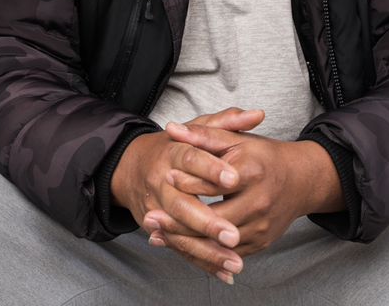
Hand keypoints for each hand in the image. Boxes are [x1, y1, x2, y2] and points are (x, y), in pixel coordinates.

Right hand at [110, 108, 263, 281]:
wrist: (130, 167)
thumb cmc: (172, 147)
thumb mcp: (196, 129)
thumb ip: (226, 121)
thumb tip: (258, 115)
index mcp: (171, 153)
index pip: (190, 159)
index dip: (210, 169)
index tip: (233, 178)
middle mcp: (160, 182)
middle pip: (181, 205)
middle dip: (208, 222)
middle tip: (234, 235)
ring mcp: (155, 208)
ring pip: (180, 233)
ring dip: (207, 250)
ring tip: (234, 261)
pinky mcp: (157, 228)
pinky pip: (180, 248)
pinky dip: (202, 262)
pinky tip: (225, 273)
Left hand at [148, 122, 341, 257]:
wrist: (301, 181)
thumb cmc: (264, 157)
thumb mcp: (236, 140)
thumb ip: (203, 134)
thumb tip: (171, 128)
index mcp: (253, 173)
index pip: (215, 182)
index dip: (188, 181)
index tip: (165, 178)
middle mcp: (259, 203)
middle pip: (214, 219)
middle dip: (180, 222)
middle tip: (151, 217)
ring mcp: (260, 226)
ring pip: (218, 243)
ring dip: (185, 241)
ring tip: (156, 234)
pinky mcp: (259, 243)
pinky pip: (225, 254)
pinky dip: (200, 252)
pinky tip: (177, 245)